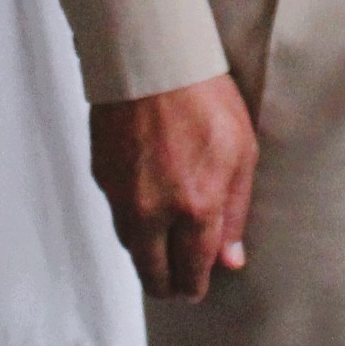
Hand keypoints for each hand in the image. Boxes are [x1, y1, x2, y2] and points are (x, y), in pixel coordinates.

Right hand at [89, 76, 257, 300]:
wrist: (151, 58)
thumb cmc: (205, 98)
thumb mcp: (241, 153)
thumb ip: (235, 212)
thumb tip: (230, 260)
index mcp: (195, 208)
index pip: (193, 271)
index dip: (196, 286)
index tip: (198, 287)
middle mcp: (153, 213)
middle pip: (154, 276)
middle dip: (169, 285)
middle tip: (180, 281)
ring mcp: (122, 198)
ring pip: (133, 250)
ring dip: (149, 256)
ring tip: (165, 246)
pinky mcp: (102, 178)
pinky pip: (118, 216)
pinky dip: (133, 222)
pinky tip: (148, 206)